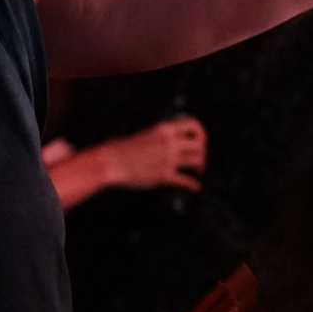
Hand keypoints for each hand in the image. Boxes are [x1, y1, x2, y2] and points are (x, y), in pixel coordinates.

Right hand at [89, 116, 207, 191]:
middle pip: (199, 144)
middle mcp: (169, 142)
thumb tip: (175, 141)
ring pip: (197, 160)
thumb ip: (162, 136)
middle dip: (202, 152)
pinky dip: (193, 185)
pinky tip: (195, 187)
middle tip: (198, 159)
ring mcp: (167, 159)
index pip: (193, 124)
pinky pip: (186, 181)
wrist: (110, 163)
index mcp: (163, 129)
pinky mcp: (164, 175)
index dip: (201, 133)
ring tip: (197, 171)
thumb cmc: (123, 149)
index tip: (200, 141)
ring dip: (200, 166)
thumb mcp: (145, 134)